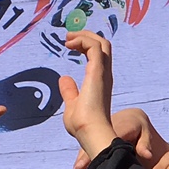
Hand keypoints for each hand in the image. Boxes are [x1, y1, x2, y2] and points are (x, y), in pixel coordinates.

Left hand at [56, 30, 115, 156]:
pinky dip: (82, 40)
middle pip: (103, 45)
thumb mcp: (72, 104)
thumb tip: (64, 79)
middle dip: (86, 36)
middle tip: (68, 37)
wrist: (90, 132)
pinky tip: (69, 45)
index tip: (69, 45)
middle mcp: (104, 74)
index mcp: (99, 81)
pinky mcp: (98, 71)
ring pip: (100, 42)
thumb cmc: (82, 125)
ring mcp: (102, 72)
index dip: (85, 45)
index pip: (98, 55)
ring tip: (67, 38)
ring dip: (83, 36)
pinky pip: (94, 46)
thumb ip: (69, 91)